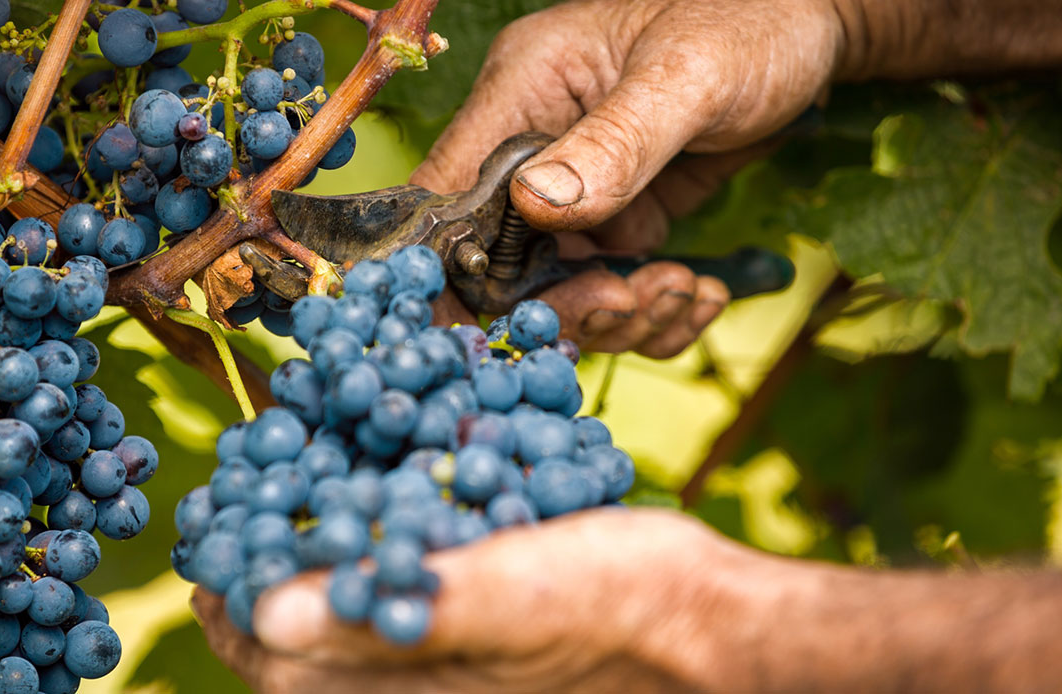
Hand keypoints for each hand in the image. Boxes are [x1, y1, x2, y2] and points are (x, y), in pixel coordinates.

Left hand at [192, 508, 777, 692]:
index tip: (208, 545)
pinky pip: (410, 591)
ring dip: (319, 555)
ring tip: (299, 495)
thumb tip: (271, 618)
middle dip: (269, 572)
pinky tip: (388, 498)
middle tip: (245, 508)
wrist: (712, 625)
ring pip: (356, 607)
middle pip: (308, 635)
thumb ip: (399, 606)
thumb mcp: (510, 599)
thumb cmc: (621, 610)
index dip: (232, 606)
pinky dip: (382, 544)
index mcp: (407, 688)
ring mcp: (452, 656)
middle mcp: (418, 678)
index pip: (283, 661)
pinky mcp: (486, 629)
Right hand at [417, 0, 845, 355]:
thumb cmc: (751, 21)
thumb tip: (538, 208)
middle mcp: (536, 144)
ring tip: (685, 293)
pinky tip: (699, 294)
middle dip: (568, 299)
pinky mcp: (621, 214)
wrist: (813, 28)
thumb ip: (616, 142)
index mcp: (523, 90)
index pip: (452, 189)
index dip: (462, 265)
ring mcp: (577, 187)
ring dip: (622, 312)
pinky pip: (614, 283)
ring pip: (564, 285)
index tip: (513, 318)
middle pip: (506, 258)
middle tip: (634, 304)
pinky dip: (653, 309)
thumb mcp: (688, 76)